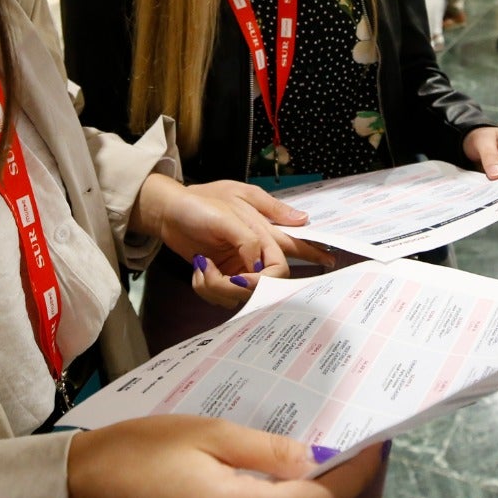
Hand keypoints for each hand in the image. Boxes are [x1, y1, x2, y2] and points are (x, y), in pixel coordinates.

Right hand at [67, 415, 383, 497]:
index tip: (374, 442)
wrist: (85, 488)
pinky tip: (280, 463)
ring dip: (308, 486)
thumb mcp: (209, 434)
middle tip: (352, 433)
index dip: (353, 473)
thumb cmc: (140, 452)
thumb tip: (316, 458)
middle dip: (336, 478)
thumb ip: (267, 449)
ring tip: (320, 441)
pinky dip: (279, 495)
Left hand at [133, 176, 331, 307]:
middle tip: (230, 279)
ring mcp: (238, 267)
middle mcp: (254, 253)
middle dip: (248, 287)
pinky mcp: (220, 277)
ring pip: (244, 294)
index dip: (313, 255)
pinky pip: (222, 296)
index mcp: (264, 231)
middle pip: (269, 282)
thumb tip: (301, 223)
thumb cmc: (201, 201)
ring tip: (203, 266)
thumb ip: (257, 229)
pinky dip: (207, 287)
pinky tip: (199, 268)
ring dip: (220, 287)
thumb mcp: (233, 203)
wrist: (168, 211)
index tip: (329, 264)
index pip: (295, 247)